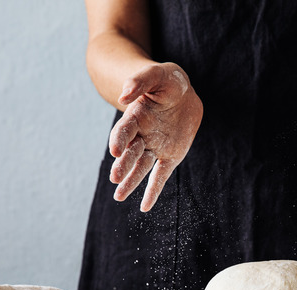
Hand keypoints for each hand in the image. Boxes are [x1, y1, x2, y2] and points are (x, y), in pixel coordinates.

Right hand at [109, 63, 202, 211]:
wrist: (182, 93)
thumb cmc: (167, 81)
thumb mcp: (157, 75)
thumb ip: (140, 82)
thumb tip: (125, 97)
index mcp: (136, 116)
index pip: (125, 130)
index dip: (119, 139)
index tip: (115, 150)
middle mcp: (142, 135)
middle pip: (131, 152)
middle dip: (123, 165)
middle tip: (115, 178)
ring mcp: (155, 147)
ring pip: (141, 167)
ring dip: (131, 181)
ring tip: (119, 196)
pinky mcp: (170, 157)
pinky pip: (160, 176)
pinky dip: (153, 191)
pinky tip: (145, 208)